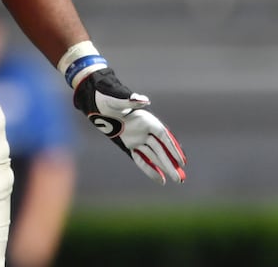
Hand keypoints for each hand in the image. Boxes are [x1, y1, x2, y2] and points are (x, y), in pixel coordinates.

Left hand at [73, 67, 185, 183]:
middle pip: (161, 149)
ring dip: (165, 168)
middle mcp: (145, 130)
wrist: (95, 101)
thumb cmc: (107, 97)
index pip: (163, 136)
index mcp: (146, 119)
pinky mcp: (129, 145)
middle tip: (181, 179)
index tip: (181, 161)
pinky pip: (141, 159)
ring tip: (177, 180)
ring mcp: (137, 138)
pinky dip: (150, 169)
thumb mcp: (116, 98)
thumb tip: (143, 100)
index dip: (173, 149)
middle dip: (171, 164)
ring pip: (154, 156)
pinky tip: (160, 179)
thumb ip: (129, 100)